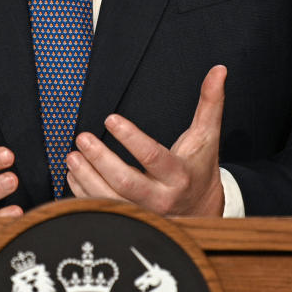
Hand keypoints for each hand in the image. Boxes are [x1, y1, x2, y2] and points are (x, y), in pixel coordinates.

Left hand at [65, 64, 226, 215]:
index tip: (110, 119)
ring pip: (110, 200)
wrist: (202, 212)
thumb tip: (219, 70)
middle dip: (101, 160)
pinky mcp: (130, 221)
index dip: (131, 138)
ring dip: (87, 178)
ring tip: (72, 156)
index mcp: (179, 176)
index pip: (153, 157)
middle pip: (127, 183)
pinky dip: (83, 193)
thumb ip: (210, 103)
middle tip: (82, 138)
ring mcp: (144, 214)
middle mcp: (161, 199)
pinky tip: (73, 174)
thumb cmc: (199, 168)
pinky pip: (102, 210)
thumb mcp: (207, 137)